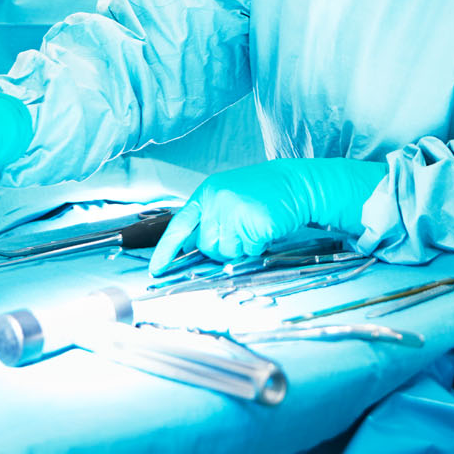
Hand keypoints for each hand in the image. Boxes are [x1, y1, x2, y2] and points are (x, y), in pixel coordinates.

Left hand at [149, 157, 385, 273]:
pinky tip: (265, 230)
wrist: (297, 184)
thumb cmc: (263, 193)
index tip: (157, 269)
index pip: (180, 225)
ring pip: (227, 253)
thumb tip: (190, 251)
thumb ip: (209, 220)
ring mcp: (237, 211)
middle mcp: (218, 200)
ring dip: (241, 248)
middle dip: (223, 247)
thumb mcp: (228, 198)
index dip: (166, 249)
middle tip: (241, 231)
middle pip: (207, 246)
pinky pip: (249, 252)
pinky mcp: (256, 224)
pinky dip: (258, 247)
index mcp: (208, 193)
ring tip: (254, 227)